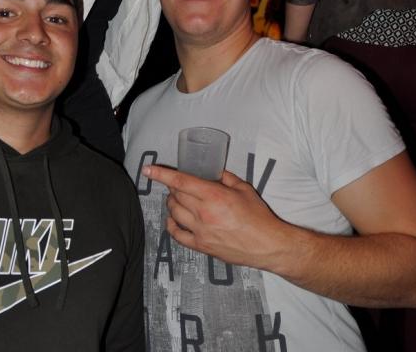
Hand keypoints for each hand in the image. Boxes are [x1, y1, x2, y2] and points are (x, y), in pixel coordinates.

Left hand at [143, 165, 288, 268]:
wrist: (268, 245)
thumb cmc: (258, 216)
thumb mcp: (244, 188)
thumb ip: (225, 178)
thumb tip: (213, 172)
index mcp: (213, 196)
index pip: (180, 181)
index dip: (161, 174)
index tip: (148, 169)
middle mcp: (203, 213)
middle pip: (175, 196)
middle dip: (172, 187)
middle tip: (178, 185)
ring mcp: (200, 231)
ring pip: (174, 213)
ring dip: (172, 204)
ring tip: (177, 199)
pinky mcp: (201, 246)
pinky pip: (177, 235)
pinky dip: (171, 225)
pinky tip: (174, 220)